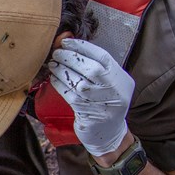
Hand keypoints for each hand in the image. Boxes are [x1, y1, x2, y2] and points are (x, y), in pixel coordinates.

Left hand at [46, 38, 134, 155]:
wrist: (109, 133)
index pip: (103, 57)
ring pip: (78, 82)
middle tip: (57, 53)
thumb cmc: (106, 103)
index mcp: (121, 79)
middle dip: (70, 58)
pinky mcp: (88, 113)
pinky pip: (70, 95)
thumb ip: (98, 68)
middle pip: (91, 69)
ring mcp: (102, 103)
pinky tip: (54, 78)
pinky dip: (59, 84)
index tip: (67, 42)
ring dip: (62, 70)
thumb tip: (72, 47)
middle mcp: (114, 90)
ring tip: (53, 64)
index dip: (83, 47)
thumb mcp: (110, 84)